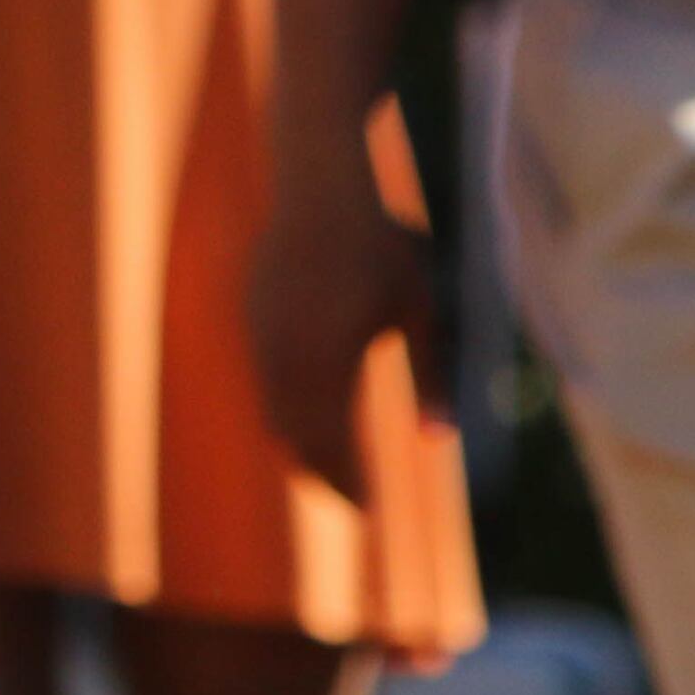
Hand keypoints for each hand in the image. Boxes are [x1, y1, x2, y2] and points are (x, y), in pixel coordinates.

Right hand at [246, 133, 441, 497]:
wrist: (319, 183)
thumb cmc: (381, 245)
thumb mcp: (419, 309)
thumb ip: (430, 376)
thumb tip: (442, 441)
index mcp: (327, 363)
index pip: (332, 447)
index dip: (350, 484)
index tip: (371, 511)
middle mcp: (284, 358)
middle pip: (295, 440)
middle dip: (322, 475)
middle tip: (352, 500)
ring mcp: (261, 338)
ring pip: (273, 412)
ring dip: (300, 445)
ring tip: (330, 466)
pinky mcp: (251, 318)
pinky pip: (264, 381)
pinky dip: (286, 408)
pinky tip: (312, 408)